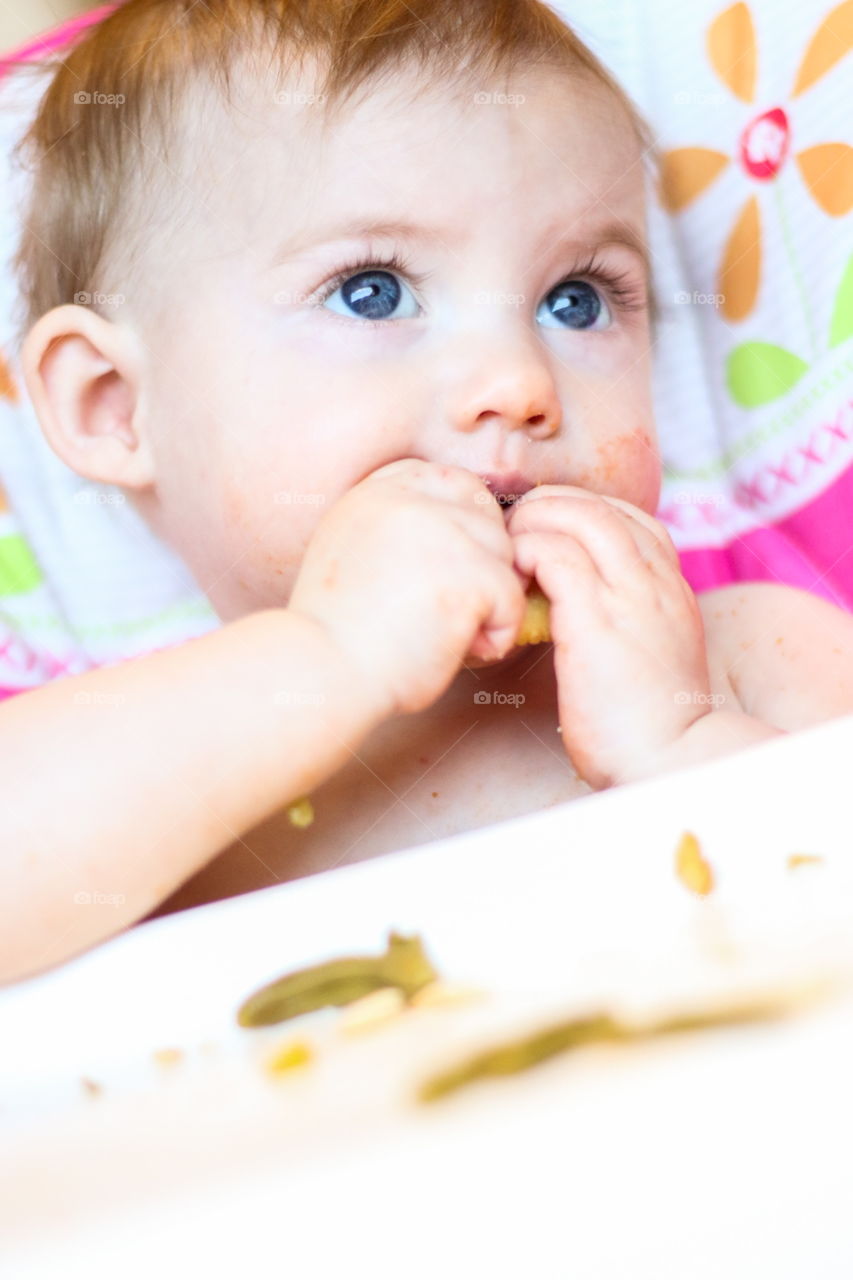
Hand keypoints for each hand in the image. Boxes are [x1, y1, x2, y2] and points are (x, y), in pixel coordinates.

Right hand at [288, 459, 527, 715]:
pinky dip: (498, 633)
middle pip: (487, 515)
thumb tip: (462, 536)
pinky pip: (513, 598)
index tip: (446, 571)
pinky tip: (461, 652)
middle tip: (451, 609)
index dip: (463, 526)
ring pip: (505, 556)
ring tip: (448, 635)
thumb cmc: (337, 634)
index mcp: (378, 490)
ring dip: (489, 601)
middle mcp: (410, 498)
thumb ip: (399, 529)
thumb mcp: (352, 553)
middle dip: (483, 562)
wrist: (322, 674)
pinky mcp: (468, 573)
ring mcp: (441, 531)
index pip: (452, 482)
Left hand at [506, 486, 711, 787]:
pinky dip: (527, 553)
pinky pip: (555, 555)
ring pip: (579, 515)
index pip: (629, 515)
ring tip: (508, 546)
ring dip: (534, 521)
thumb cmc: (650, 719)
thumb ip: (626, 620)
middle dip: (549, 504)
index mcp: (670, 586)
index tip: (548, 530)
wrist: (671, 758)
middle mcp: (654, 580)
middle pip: (601, 505)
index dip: (581, 510)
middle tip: (516, 529)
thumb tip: (575, 607)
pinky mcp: (594, 619)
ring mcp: (628, 595)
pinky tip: (512, 577)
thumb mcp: (651, 653)